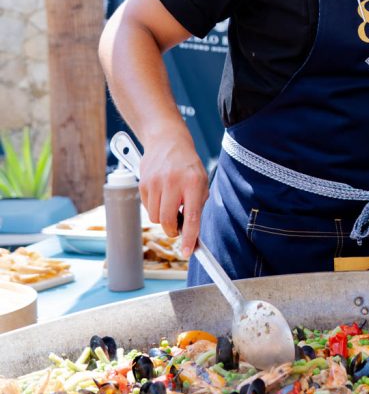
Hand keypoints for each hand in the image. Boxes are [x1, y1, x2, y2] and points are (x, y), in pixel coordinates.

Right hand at [139, 129, 208, 258]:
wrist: (167, 141)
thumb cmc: (187, 166)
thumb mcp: (201, 182)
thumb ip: (197, 207)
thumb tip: (192, 235)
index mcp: (194, 183)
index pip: (192, 217)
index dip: (189, 238)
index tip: (188, 252)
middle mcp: (174, 182)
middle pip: (167, 221)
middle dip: (173, 230)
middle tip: (177, 225)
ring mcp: (156, 182)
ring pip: (155, 218)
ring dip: (163, 218)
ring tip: (170, 203)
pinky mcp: (143, 183)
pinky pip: (147, 209)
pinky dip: (154, 208)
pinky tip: (161, 195)